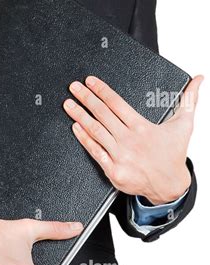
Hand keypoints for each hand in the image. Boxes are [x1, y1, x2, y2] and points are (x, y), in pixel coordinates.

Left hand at [63, 75, 202, 204]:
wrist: (169, 186)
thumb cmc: (173, 154)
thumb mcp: (184, 124)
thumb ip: (189, 99)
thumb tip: (199, 79)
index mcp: (142, 127)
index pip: (117, 103)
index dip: (102, 90)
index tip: (90, 81)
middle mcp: (129, 140)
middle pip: (102, 114)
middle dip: (86, 98)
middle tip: (73, 87)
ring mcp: (120, 155)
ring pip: (95, 131)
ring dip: (79, 116)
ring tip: (68, 104)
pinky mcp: (113, 169)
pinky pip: (94, 151)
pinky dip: (83, 139)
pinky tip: (75, 127)